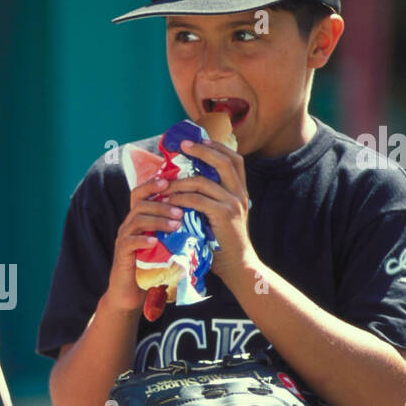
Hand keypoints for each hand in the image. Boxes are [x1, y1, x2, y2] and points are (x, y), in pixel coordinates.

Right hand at [104, 176, 187, 312]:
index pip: (141, 193)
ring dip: (157, 220)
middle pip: (140, 202)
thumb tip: (203, 216)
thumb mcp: (166, 244)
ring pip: (136, 219)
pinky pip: (130, 241)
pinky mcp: (122, 254)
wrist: (132, 293)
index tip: (171, 182)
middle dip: (162, 204)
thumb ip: (175, 229)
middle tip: (181, 210)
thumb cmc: (153, 268)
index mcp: (139, 218)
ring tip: (176, 225)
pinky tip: (155, 242)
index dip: (154, 184)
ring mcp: (124, 239)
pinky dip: (143, 240)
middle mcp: (129, 225)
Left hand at [167, 138, 255, 279]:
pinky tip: (169, 201)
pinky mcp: (223, 216)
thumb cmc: (223, 242)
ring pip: (204, 181)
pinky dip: (181, 198)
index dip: (216, 146)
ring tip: (164, 183)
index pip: (234, 159)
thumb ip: (211, 198)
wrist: (237, 266)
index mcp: (240, 190)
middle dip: (201, 150)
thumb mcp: (221, 215)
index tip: (198, 140)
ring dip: (180, 181)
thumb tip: (188, 182)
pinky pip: (197, 200)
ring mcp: (233, 204)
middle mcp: (240, 193)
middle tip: (182, 146)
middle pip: (223, 161)